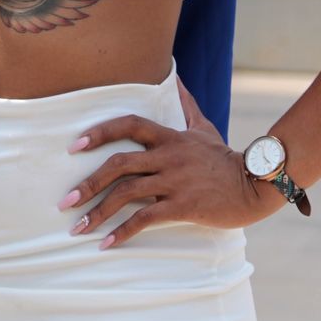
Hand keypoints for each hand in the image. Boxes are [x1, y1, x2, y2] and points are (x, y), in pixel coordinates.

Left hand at [57, 73, 283, 248]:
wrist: (255, 185)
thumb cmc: (225, 158)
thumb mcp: (203, 127)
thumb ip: (184, 105)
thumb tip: (174, 76)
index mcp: (169, 137)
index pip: (128, 125)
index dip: (99, 132)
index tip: (73, 146)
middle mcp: (167, 156)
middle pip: (118, 164)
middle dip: (88, 183)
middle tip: (66, 201)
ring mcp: (174, 181)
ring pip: (127, 194)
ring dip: (98, 212)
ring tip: (77, 228)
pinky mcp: (183, 206)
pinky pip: (145, 219)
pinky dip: (123, 232)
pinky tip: (107, 244)